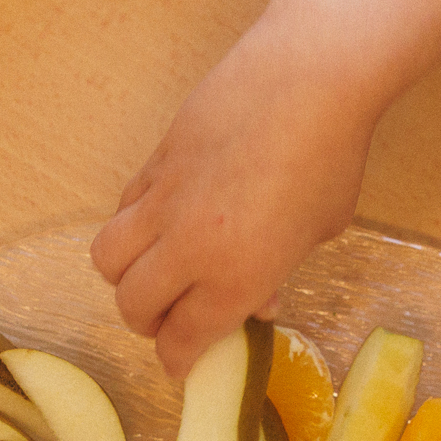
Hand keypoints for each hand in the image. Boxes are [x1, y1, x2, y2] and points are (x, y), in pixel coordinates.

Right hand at [93, 13, 377, 378]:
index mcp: (237, 276)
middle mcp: (189, 247)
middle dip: (148, 324)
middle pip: (133, 306)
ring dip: (125, 278)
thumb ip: (277, 271)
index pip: (181, 340)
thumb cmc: (332, 157)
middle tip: (170, 318)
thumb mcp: (319, 231)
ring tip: (153, 272)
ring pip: (108, 260)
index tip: (183, 363)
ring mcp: (163, 202)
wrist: (308, 77)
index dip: (178, 361)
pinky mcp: (153, 162)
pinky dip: (133, 229)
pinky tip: (162, 222)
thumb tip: (256, 296)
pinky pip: (122, 211)